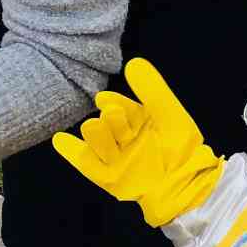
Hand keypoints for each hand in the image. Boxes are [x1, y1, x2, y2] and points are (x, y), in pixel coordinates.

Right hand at [52, 58, 222, 228]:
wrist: (185, 183)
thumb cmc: (181, 148)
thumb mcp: (170, 114)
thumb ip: (152, 90)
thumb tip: (133, 63)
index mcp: (138, 121)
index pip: (119, 106)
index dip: (113, 102)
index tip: (106, 99)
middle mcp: (124, 137)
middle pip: (106, 121)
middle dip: (109, 118)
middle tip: (116, 118)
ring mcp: (115, 157)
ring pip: (95, 139)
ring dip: (97, 134)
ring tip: (99, 129)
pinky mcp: (108, 176)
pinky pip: (85, 162)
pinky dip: (71, 151)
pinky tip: (61, 139)